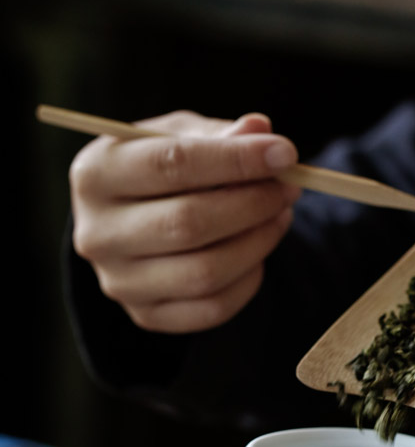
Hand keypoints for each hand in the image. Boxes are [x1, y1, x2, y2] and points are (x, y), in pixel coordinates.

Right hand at [69, 110, 300, 332]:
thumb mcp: (181, 137)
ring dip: (258, 242)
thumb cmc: (161, 169)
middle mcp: (97, 233)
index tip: (284, 153)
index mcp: (94, 175)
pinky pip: (213, 308)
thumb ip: (219, 134)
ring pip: (205, 272)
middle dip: (252, 203)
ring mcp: (119, 282)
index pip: (171, 164)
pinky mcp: (147, 316)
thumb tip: (259, 130)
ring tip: (279, 215)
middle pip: (188, 223)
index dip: (235, 159)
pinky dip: (248, 279)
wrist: (134, 221)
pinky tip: (258, 252)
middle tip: (288, 188)